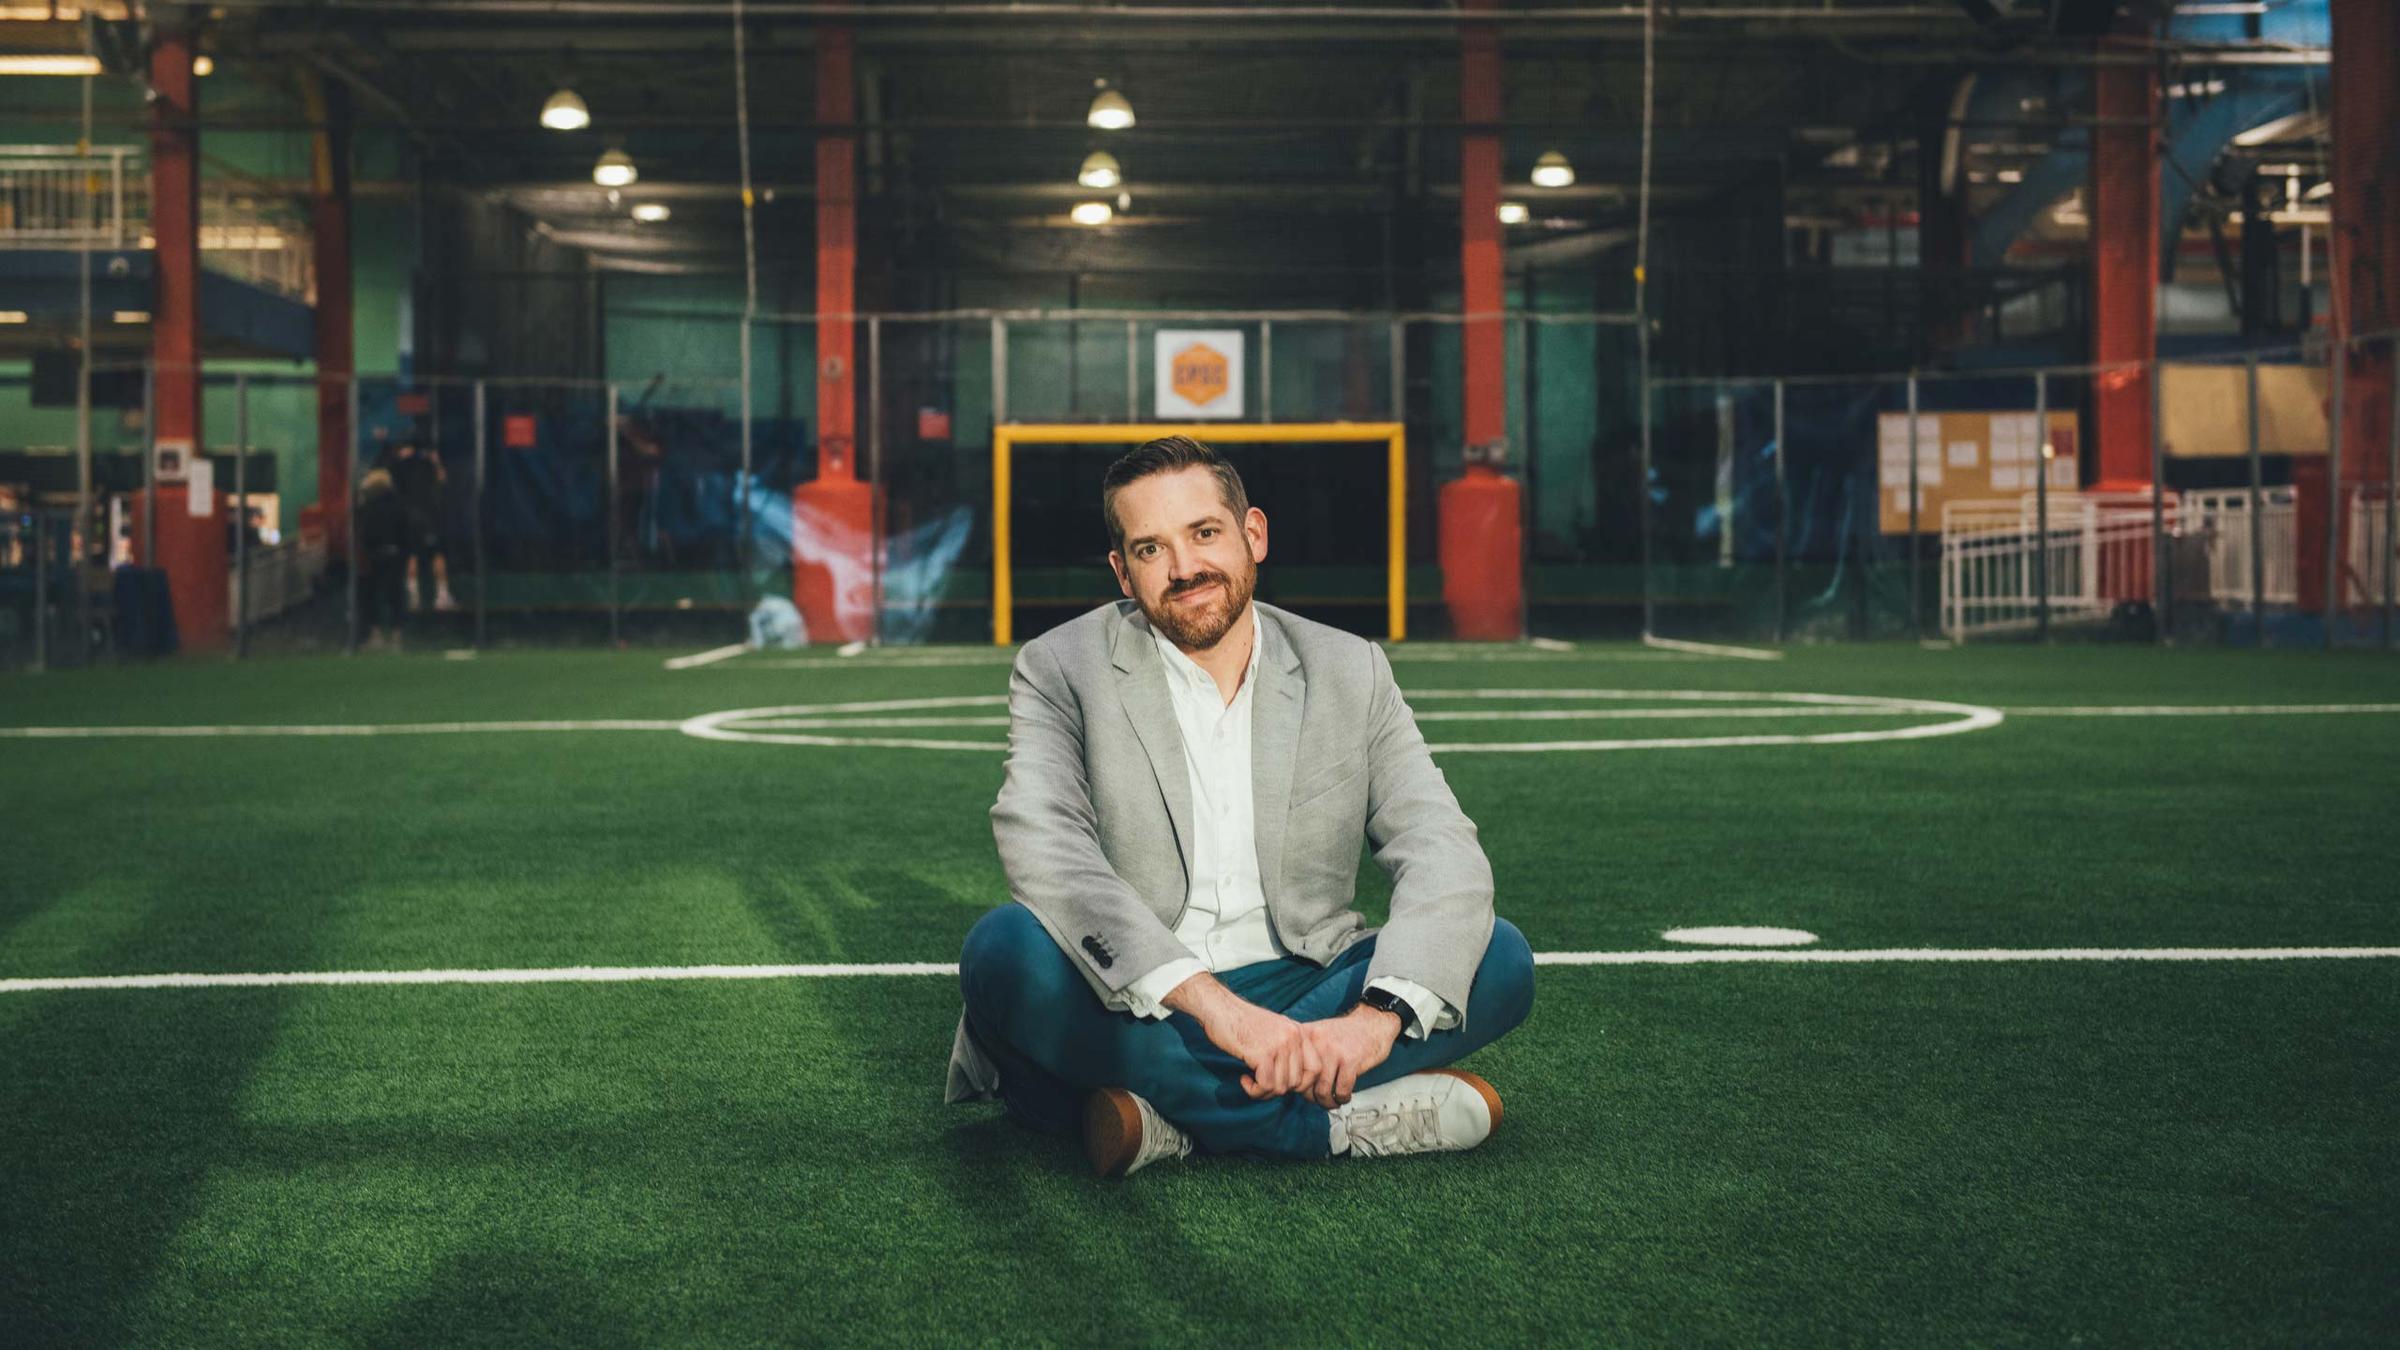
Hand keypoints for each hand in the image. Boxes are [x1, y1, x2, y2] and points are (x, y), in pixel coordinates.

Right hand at [1163, 971, 1318, 1099]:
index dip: (1302, 1084)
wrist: (1219, 1009)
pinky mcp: (1262, 1053)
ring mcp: (1279, 1045)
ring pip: (1281, 1088)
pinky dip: (1254, 1090)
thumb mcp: (1274, 1031)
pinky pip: (1266, 1086)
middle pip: (1297, 1082)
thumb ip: (1289, 1051)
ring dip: (1263, 1091)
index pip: (1316, 1069)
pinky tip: (1244, 1079)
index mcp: (1298, 1032)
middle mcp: (1293, 1037)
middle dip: (1278, 1089)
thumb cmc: (1242, 1023)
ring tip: (1251, 1081)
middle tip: (1260, 1083)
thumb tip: (1295, 1084)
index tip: (1281, 1083)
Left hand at [1295, 1006, 1400, 1108]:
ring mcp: (1333, 1051)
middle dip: (1311, 1097)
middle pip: (1304, 1082)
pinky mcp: (1350, 1061)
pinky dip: (1342, 1098)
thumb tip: (1293, 1082)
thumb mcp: (1317, 1035)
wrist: (1372, 1022)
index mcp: (1304, 1035)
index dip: (1295, 1085)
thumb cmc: (1345, 1033)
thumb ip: (1303, 1054)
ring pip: (1322, 1090)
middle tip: (1318, 1100)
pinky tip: (1344, 1096)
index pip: (1290, 1069)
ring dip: (1328, 1102)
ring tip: (1332, 1102)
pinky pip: (1341, 1090)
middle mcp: (1316, 1042)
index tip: (1302, 1091)